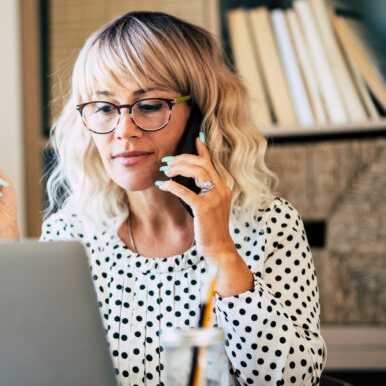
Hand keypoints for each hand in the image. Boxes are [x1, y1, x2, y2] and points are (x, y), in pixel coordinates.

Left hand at [156, 136, 252, 295]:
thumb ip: (202, 193)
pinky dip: (172, 186)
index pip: (212, 163)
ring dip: (178, 168)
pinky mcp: (204, 208)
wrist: (219, 248)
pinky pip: (185, 191)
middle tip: (167, 162)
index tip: (196, 137)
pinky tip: (163, 185)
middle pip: (202, 164)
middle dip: (183, 159)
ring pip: (196, 172)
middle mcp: (221, 190)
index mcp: (223, 188)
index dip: (203, 149)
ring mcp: (214, 198)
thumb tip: (183, 181)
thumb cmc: (210, 230)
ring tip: (165, 172)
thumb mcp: (209, 208)